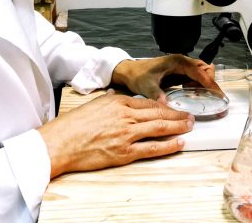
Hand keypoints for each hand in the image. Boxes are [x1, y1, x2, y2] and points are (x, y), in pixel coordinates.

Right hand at [38, 90, 193, 177]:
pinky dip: (168, 145)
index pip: (149, 103)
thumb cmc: (73, 125)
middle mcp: (125, 116)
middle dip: (177, 115)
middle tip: (190, 116)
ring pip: (159, 128)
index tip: (174, 108)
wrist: (61, 142)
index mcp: (118, 103)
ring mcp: (126, 134)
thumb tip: (117, 99)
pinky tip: (179, 143)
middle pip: (158, 114)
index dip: (165, 107)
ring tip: (190, 126)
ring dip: (178, 127)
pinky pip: (152, 148)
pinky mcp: (124, 152)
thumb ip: (111, 102)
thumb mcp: (95, 105)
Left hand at [111, 54, 221, 102]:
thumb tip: (165, 104)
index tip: (218, 94)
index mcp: (177, 62)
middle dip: (210, 82)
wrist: (130, 71)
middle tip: (211, 98)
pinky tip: (192, 93)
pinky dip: (198, 84)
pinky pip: (195, 76)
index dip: (210, 83)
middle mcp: (182, 61)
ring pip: (201, 72)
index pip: (200, 72)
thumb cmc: (137, 75)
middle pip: (205, 69)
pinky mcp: (179, 71)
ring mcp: (181, 66)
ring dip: (205, 83)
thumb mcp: (146, 86)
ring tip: (202, 97)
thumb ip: (156, 94)